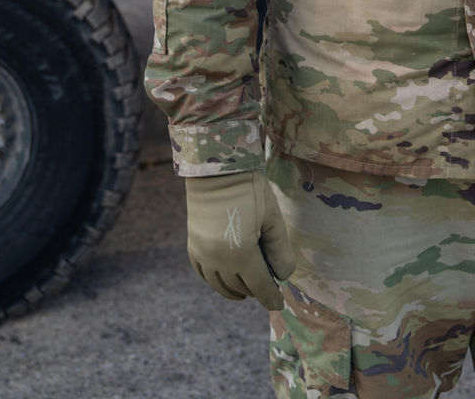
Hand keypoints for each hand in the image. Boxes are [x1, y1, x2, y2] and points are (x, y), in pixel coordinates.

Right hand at [185, 170, 294, 308]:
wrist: (216, 170)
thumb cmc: (249, 190)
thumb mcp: (272, 217)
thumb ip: (280, 250)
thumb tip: (283, 276)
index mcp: (241, 253)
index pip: (259, 287)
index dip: (270, 298)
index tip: (277, 304)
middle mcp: (219, 259)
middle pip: (240, 287)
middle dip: (255, 290)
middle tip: (266, 288)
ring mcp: (202, 254)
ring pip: (220, 285)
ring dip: (235, 289)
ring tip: (247, 287)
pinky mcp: (192, 246)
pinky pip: (203, 274)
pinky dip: (216, 280)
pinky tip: (225, 277)